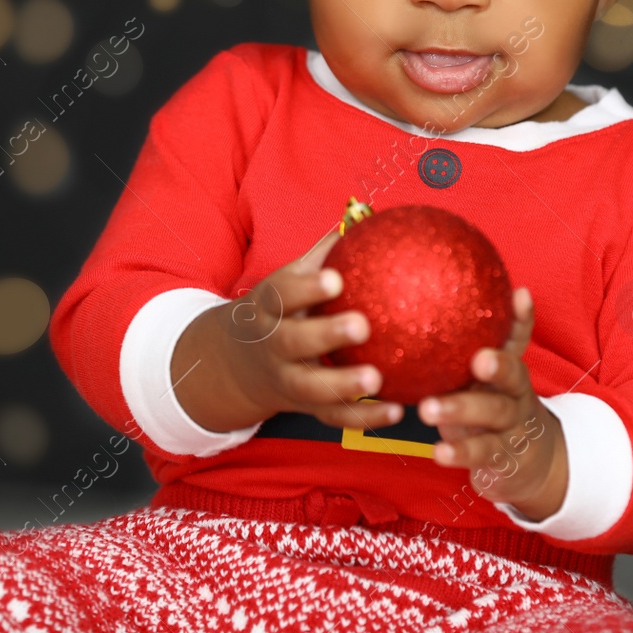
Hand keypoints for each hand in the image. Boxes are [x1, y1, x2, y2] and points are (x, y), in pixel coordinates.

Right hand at [175, 226, 404, 433]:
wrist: (236, 363)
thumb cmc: (280, 309)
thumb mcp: (289, 280)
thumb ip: (325, 253)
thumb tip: (369, 214)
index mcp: (268, 307)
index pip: (280, 294)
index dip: (306, 287)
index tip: (336, 279)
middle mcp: (272, 344)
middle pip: (292, 342)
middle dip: (324, 335)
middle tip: (361, 325)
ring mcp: (286, 379)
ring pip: (310, 387)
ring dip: (344, 386)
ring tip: (378, 379)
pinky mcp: (303, 406)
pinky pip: (332, 417)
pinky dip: (363, 417)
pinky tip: (397, 411)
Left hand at [417, 287, 567, 520]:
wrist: (530, 462)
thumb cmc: (493, 407)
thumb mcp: (486, 380)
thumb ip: (464, 347)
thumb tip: (426, 300)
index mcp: (510, 371)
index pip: (519, 339)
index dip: (522, 318)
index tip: (518, 296)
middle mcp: (517, 395)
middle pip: (513, 377)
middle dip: (498, 366)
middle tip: (477, 360)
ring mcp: (513, 428)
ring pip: (494, 416)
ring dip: (462, 411)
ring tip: (428, 410)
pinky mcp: (502, 459)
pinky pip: (481, 454)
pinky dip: (460, 453)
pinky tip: (437, 451)